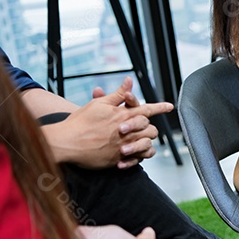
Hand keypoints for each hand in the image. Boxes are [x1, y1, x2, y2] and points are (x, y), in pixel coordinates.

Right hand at [42, 77, 172, 168]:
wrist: (67, 142)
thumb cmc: (81, 122)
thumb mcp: (99, 104)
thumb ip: (117, 94)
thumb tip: (130, 80)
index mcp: (123, 115)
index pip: (147, 109)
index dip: (160, 107)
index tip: (170, 106)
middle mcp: (127, 131)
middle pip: (151, 128)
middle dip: (150, 127)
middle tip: (145, 127)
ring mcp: (125, 146)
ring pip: (147, 144)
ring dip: (146, 141)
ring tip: (139, 139)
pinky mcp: (120, 159)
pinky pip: (139, 159)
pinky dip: (139, 155)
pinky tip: (134, 152)